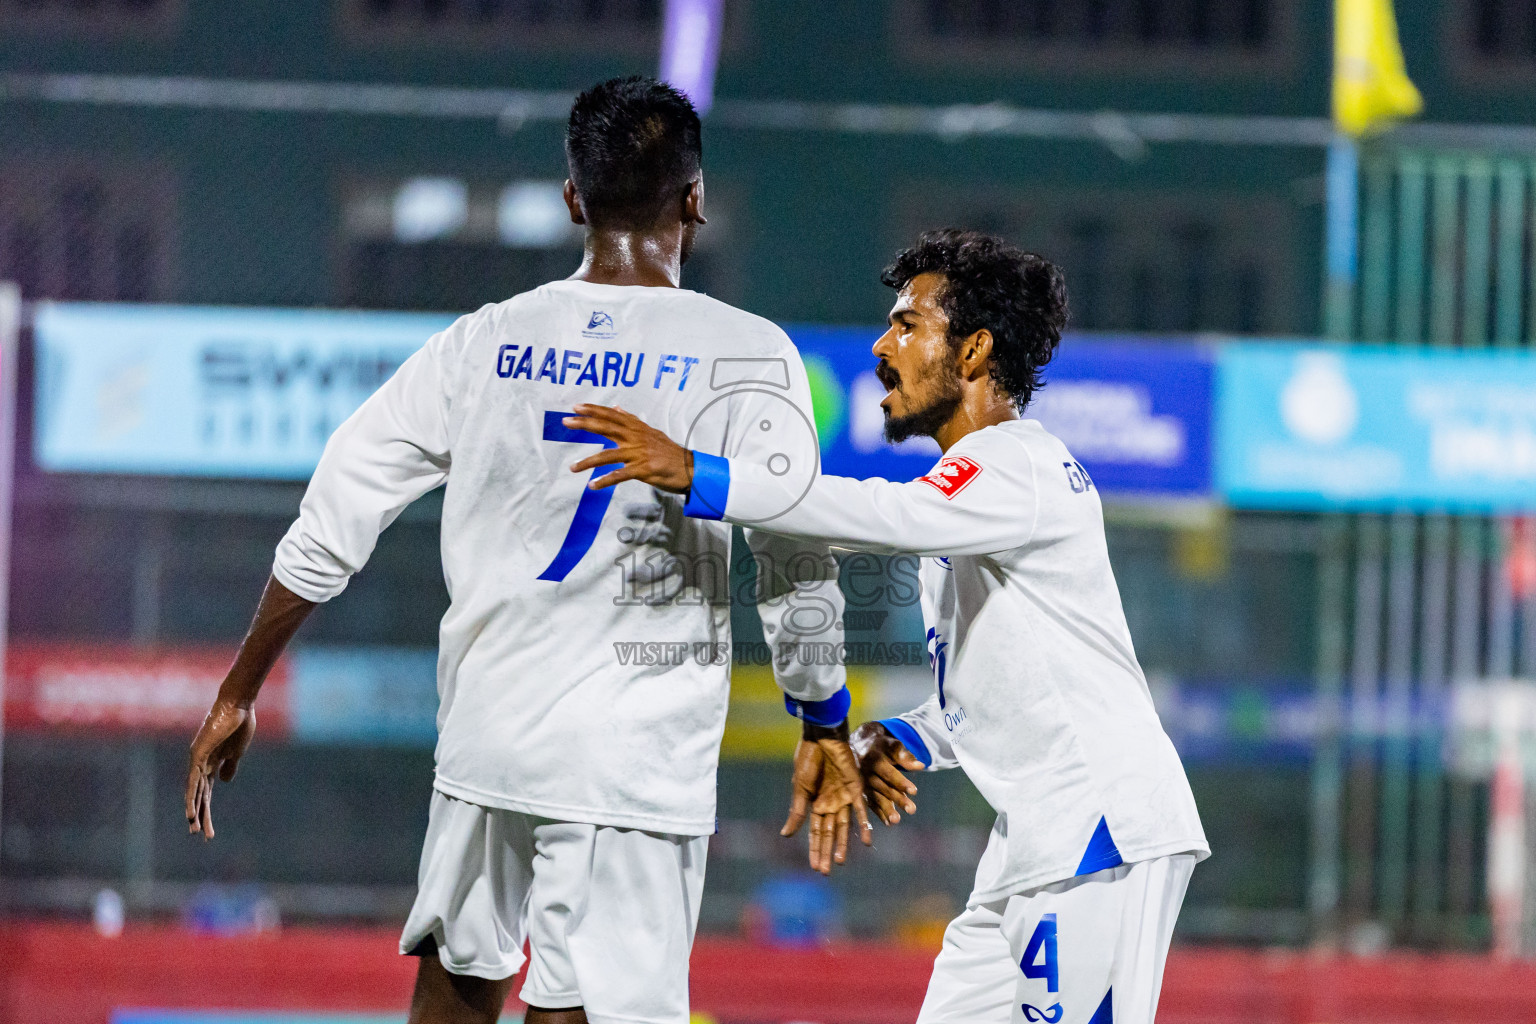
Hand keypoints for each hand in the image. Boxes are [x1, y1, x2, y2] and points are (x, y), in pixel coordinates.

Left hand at [185, 698, 255, 838]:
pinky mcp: (198, 754)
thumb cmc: (241, 723)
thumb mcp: (237, 751)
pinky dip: (191, 797)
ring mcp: (197, 759)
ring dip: (194, 811)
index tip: (209, 829)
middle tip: (200, 835)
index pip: (206, 792)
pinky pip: (193, 780)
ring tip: (194, 830)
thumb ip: (230, 765)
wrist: (239, 704)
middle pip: (199, 795)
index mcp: (211, 763)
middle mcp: (200, 763)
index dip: (207, 810)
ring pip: (194, 791)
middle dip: (200, 816)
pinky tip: (190, 812)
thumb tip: (224, 782)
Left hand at [562, 405, 692, 492]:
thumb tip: (617, 407)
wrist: (689, 467)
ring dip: (588, 461)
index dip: (594, 410)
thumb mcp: (650, 432)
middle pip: (606, 427)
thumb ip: (632, 420)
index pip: (612, 415)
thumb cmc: (668, 452)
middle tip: (566, 421)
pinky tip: (593, 485)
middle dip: (585, 424)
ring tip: (572, 467)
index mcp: (637, 428)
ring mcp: (639, 454)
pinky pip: (620, 475)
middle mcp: (636, 438)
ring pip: (608, 455)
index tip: (576, 407)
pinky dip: (605, 480)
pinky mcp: (643, 470)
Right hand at [780, 725, 873, 874]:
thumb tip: (785, 836)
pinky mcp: (855, 789)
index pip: (815, 831)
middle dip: (826, 851)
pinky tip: (867, 841)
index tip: (814, 867)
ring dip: (843, 843)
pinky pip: (861, 810)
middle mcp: (830, 803)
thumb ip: (797, 812)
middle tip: (826, 872)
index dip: (814, 849)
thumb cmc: (808, 759)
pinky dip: (864, 825)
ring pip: (844, 826)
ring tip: (841, 861)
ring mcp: (843, 797)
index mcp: (814, 802)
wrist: (823, 737)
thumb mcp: (800, 788)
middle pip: (829, 833)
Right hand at [852, 721, 922, 825]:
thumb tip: (920, 766)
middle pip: (883, 788)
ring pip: (875, 798)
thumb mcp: (892, 745)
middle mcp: (865, 773)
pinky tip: (887, 822)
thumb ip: (905, 755)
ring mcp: (861, 783)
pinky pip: (869, 803)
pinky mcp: (860, 791)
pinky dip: (878, 813)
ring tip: (896, 821)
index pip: (889, 773)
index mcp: (873, 760)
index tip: (914, 791)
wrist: (859, 744)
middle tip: (912, 810)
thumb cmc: (881, 745)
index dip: (901, 782)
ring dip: (886, 809)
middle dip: (898, 799)